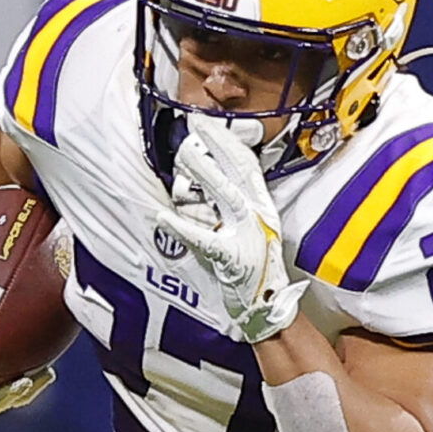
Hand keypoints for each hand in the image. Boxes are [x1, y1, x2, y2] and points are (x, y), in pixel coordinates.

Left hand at [152, 115, 305, 343]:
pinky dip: (182, 229)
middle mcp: (257, 216)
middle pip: (234, 172)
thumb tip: (215, 177)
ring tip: (182, 160)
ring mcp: (245, 235)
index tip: (207, 123)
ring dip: (200, 177)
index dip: (227, 141)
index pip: (247, 165)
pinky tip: (164, 218)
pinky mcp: (230, 259)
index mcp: (263, 207)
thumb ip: (239, 202)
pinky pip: (202, 239)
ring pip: (221, 197)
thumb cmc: (258, 268)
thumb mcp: (256, 227)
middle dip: (212, 147)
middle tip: (193, 126)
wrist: (268, 308)